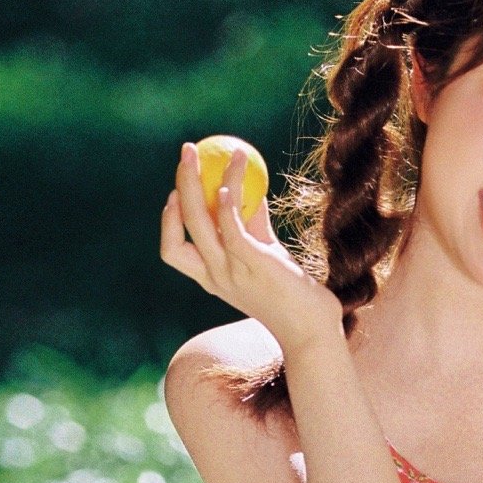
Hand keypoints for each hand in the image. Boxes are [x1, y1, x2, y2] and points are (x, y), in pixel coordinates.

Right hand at [160, 142, 340, 354]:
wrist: (312, 330)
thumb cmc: (292, 296)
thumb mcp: (266, 257)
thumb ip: (255, 228)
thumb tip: (253, 192)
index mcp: (212, 277)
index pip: (173, 249)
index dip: (169, 220)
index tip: (177, 192)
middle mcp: (214, 275)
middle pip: (181, 225)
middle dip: (182, 183)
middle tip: (188, 152)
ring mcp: (231, 271)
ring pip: (201, 220)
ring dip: (204, 181)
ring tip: (217, 152)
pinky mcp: (254, 264)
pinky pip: (232, 227)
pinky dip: (229, 201)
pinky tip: (235, 178)